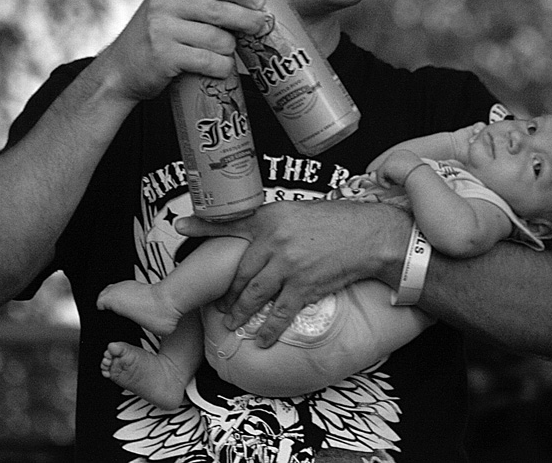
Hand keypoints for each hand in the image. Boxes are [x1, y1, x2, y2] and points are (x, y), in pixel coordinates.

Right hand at [94, 0, 267, 101]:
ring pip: (217, 38)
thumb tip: (246, 1)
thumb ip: (195, 1)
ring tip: (227, 53)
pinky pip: (208, 60)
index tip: (259, 1)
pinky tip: (222, 68)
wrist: (118, 71)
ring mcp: (162, 29)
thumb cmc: (153, 40)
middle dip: (246, 19)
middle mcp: (163, 4)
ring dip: (230, 49)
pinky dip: (221, 66)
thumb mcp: (166, 10)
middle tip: (260, 26)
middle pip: (219, 10)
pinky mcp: (164, 56)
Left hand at [176, 200, 409, 346]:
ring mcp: (288, 264)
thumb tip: (257, 237)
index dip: (203, 225)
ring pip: (252, 294)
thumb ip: (275, 224)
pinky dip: (268, 329)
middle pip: (239, 270)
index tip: (180, 226)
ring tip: (230, 322)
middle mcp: (275, 239)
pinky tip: (261, 339)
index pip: (231, 221)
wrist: (371, 235)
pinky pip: (279, 313)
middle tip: (217, 302)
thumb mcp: (300, 211)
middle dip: (225, 290)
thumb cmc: (338, 222)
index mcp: (272, 216)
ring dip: (238, 312)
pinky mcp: (304, 285)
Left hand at [375, 150, 423, 186]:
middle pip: (388, 166)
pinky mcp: (386, 165)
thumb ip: (405, 171)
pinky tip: (390, 187)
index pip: (396, 164)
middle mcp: (397, 154)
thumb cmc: (420, 177)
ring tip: (395, 185)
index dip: (396, 174)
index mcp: (405, 154)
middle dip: (391, 176)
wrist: (420, 177)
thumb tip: (398, 179)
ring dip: (388, 180)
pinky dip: (383, 183)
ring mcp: (391, 158)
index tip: (400, 182)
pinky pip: (379, 176)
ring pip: (383, 171)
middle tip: (397, 184)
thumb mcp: (414, 172)